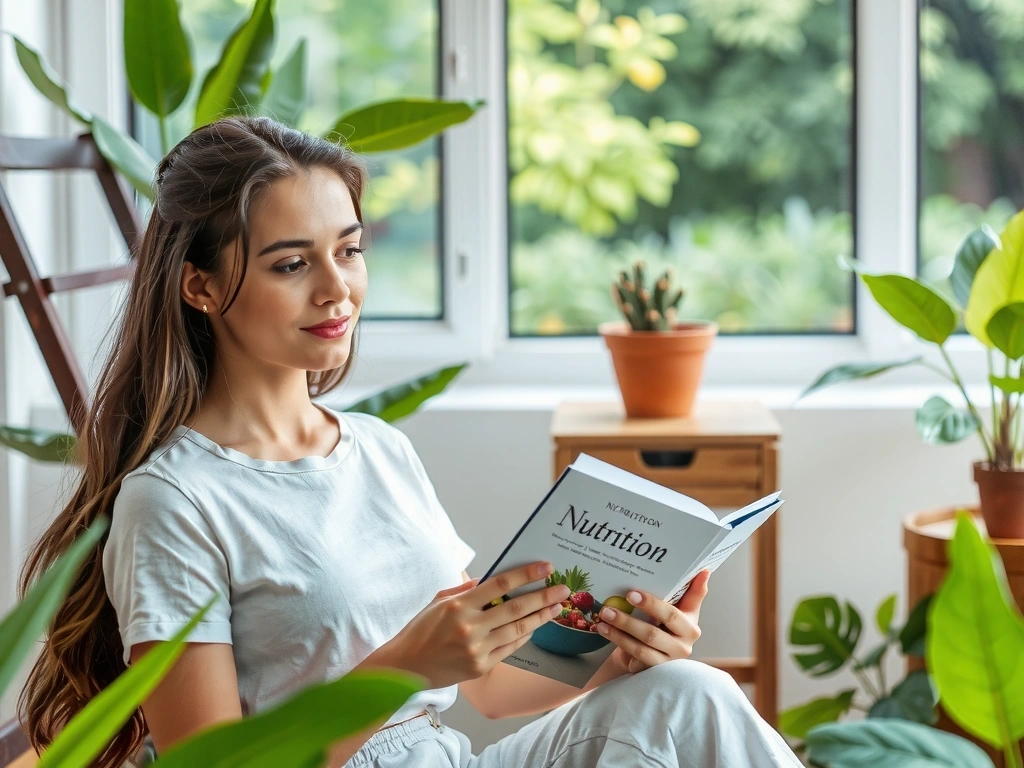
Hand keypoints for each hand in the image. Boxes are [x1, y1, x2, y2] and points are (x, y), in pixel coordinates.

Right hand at [382, 562, 569, 688]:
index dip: (526, 574)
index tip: (545, 567)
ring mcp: (477, 649)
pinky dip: (524, 635)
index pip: (500, 585)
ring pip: (518, 629)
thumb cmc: (421, 630)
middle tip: (562, 589)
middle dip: (543, 596)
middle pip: (516, 608)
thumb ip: (467, 590)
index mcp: (459, 605)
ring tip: (556, 607)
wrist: (406, 668)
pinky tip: (535, 626)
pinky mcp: (481, 667)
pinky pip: (511, 648)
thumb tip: (492, 579)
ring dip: (541, 617)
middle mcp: (470, 627)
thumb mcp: (439, 601)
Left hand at [600, 570, 709, 674]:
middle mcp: (683, 646)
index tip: (633, 593)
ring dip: (620, 630)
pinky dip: (618, 641)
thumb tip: (704, 571)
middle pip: (653, 632)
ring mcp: (668, 661)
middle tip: (609, 607)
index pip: (671, 614)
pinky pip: (634, 656)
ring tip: (604, 616)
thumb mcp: (680, 609)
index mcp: (690, 626)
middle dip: (629, 619)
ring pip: (641, 646)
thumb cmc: (668, 626)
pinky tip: (604, 630)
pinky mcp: (654, 671)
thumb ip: (692, 592)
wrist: (657, 652)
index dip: (652, 604)